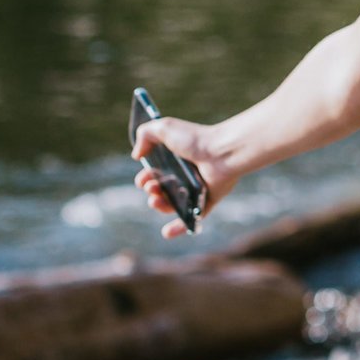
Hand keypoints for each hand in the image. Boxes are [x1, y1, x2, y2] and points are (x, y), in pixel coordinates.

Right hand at [131, 115, 238, 239]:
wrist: (222, 153)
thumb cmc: (195, 139)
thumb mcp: (164, 127)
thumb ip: (145, 134)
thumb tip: (137, 155)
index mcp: (176, 158)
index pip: (156, 172)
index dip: (146, 178)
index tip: (142, 180)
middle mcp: (186, 174)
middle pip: (163, 189)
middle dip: (152, 191)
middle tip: (151, 187)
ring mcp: (196, 189)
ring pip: (173, 204)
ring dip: (160, 206)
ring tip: (155, 201)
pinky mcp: (207, 201)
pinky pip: (192, 218)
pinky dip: (179, 227)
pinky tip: (166, 233)